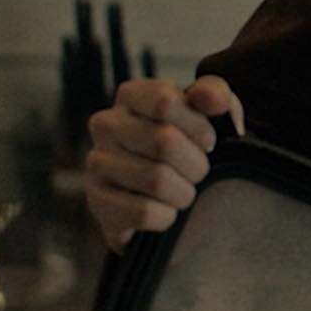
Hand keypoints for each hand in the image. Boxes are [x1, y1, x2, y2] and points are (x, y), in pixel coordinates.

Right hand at [85, 75, 244, 252]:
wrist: (157, 192)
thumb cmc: (183, 142)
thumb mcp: (205, 111)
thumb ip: (213, 94)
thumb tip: (214, 97)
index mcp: (131, 95)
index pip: (166, 101)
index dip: (198, 126)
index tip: (207, 140)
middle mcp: (106, 124)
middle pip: (164, 142)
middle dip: (196, 163)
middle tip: (197, 171)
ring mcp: (97, 163)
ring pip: (157, 180)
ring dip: (184, 192)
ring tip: (182, 190)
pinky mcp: (97, 201)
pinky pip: (143, 212)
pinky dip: (166, 216)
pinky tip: (164, 209)